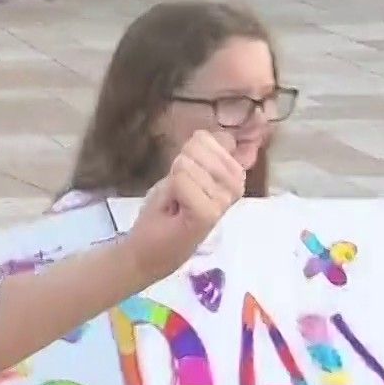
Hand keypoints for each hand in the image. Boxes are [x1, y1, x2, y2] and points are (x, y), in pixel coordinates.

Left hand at [122, 130, 246, 282]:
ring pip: (187, 163)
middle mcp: (235, 186)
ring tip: (178, 202)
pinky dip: (171, 191)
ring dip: (173, 181)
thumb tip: (226, 135)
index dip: (189, 152)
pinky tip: (177, 209)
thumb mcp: (184, 174)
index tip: (185, 177)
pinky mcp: (209, 214)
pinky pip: (182, 179)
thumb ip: (203, 154)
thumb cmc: (166, 212)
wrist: (148, 250)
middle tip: (179, 192)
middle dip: (180, 166)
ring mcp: (224, 201)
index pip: (213, 138)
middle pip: (199, 146)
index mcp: (232, 175)